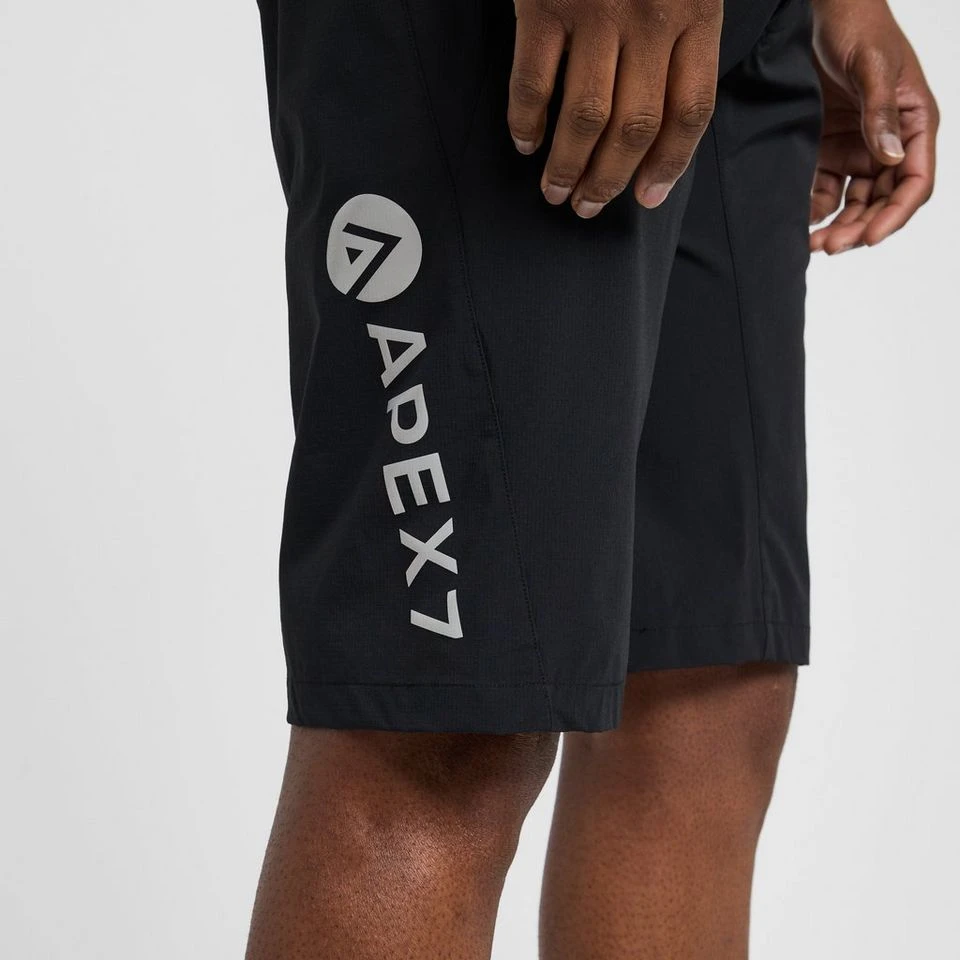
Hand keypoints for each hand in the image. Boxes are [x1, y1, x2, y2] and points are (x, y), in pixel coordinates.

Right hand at [508, 0, 721, 217]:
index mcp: (697, 12)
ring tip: (555, 191)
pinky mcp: (544, 3)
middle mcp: (652, 16)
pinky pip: (534, 82)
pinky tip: (526, 141)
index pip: (690, 110)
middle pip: (636, 126)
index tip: (648, 197)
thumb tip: (657, 122)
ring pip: (586, 116)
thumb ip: (681, 34)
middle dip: (610, 179)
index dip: (669, 164)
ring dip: (568, 165)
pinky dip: (526, 121)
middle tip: (588, 205)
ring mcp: (597, 9)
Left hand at [810, 0, 938, 253]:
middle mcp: (889, 143)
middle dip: (860, 228)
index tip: (869, 237)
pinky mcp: (828, 150)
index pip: (914, 182)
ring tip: (813, 244)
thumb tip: (889, 158)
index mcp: (915, 125)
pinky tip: (800, 224)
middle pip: (882, 201)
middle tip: (829, 247)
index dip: (895, 215)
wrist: (827, 11)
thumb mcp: (873, 66)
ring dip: (837, 225)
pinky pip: (825, 189)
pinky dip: (815, 209)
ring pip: (853, 202)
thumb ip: (880, 113)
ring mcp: (858, 149)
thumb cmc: (860, 26)